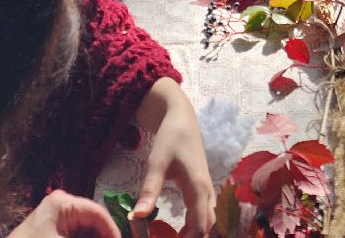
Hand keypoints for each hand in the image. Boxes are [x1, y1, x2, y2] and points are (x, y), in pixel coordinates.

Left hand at [8, 190, 116, 237]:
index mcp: (63, 203)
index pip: (98, 213)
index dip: (112, 230)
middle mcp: (61, 205)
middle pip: (92, 221)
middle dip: (102, 234)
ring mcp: (56, 217)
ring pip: (85, 229)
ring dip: (94, 237)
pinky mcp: (51, 229)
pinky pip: (74, 233)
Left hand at [134, 79, 215, 237]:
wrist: (181, 117)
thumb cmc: (171, 137)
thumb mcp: (157, 162)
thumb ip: (149, 189)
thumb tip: (137, 216)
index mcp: (199, 187)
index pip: (201, 225)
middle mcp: (207, 191)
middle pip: (207, 226)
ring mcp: (206, 188)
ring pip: (207, 219)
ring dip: (193, 232)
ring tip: (171, 236)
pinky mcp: (201, 186)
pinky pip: (203, 211)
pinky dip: (193, 224)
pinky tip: (177, 227)